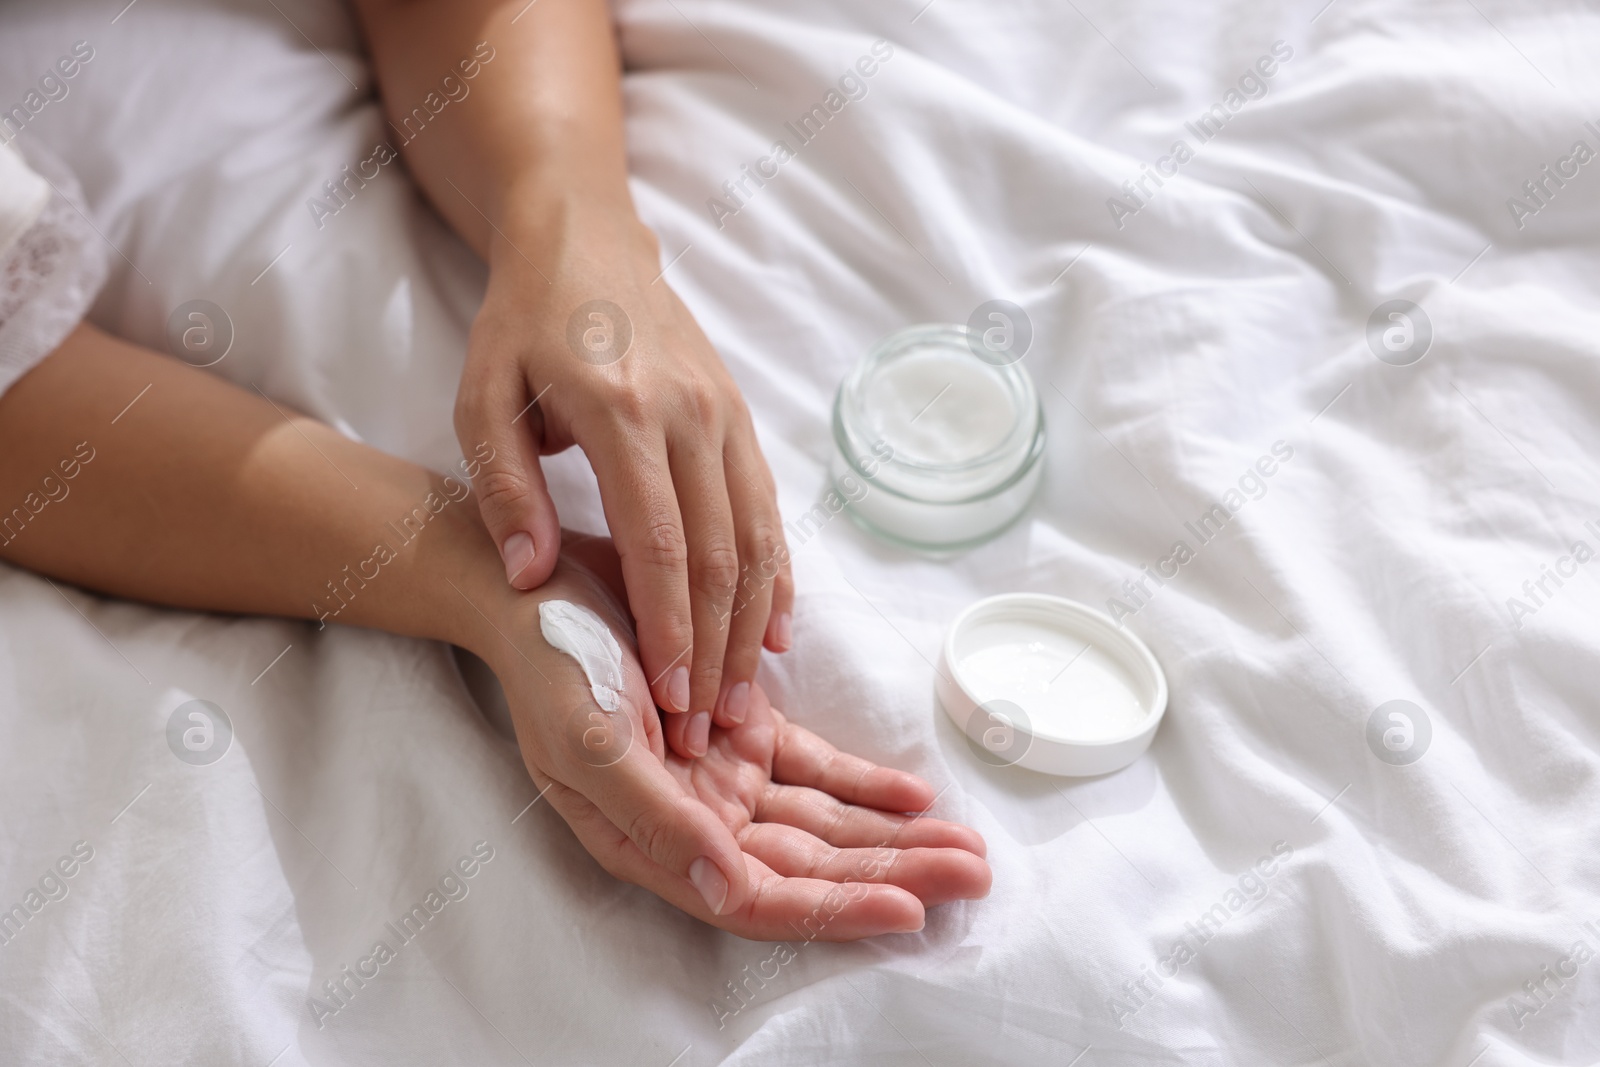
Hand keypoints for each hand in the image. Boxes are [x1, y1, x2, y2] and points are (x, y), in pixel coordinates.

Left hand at [456, 210, 792, 758]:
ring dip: (752, 629)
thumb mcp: (481, 396)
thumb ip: (504, 488)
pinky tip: (776, 634)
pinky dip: (777, 578)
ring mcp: (726, 417)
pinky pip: (770, 512)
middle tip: (707, 730)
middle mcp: (690, 417)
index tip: (671, 698)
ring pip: (756, 541)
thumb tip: (533, 576)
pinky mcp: (742, 420)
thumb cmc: (522, 325)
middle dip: (715, 651)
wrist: (587, 240)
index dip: (669, 626)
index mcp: (622, 412)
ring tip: (742, 704)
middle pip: (719, 555)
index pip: (661, 542)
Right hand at [488, 535, 989, 939]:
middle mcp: (695, 821)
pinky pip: (814, 768)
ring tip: (966, 846)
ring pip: (823, 822)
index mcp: (653, 841)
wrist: (538, 584)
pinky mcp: (741, 728)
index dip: (833, 908)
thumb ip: (660, 820)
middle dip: (891, 873)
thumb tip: (730, 893)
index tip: (909, 907)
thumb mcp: (593, 742)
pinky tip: (914, 794)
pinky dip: (864, 782)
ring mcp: (721, 776)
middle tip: (972, 876)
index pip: (758, 898)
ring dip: (893, 834)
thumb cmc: (552, 663)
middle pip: (808, 867)